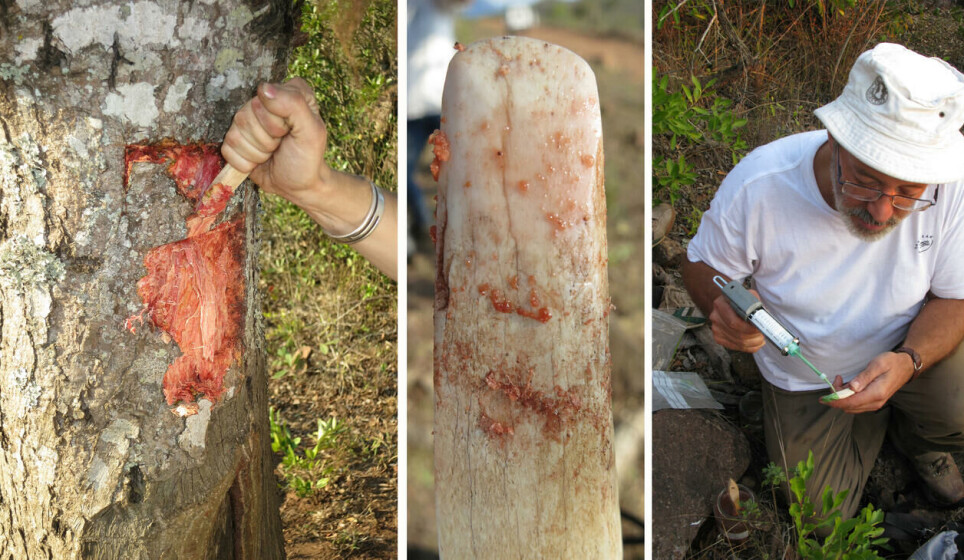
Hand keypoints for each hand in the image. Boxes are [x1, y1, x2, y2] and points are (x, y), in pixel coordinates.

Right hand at [221, 77, 331, 209]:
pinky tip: (260, 161)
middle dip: (267, 139)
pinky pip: (227, 149)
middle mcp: (264, 101)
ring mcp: (246, 119)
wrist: (298, 185)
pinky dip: (246, 162)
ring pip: (235, 133)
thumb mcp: (312, 132)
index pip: (266, 97)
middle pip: (246, 115)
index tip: (292, 131)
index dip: (278, 121)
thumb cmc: (307, 157)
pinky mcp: (234, 139)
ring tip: (272, 153)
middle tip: (281, 144)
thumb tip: (264, 89)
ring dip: (258, 152)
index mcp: (288, 91)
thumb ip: (294, 105)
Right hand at [708, 291, 765, 352]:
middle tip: (762, 335)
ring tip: (761, 339)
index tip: (759, 329)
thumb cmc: (739, 301)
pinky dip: (748, 348)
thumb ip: (754, 301)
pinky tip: (755, 343)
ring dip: (753, 343)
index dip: (748, 329)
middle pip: (737, 334)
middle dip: (753, 337)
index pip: (734, 322)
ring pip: (738, 342)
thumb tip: (763, 315)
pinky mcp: (718, 338)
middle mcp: (715, 317)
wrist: (726, 305)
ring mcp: (716, 329)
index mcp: (721, 304)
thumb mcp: (747, 295)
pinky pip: (735, 347)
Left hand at [824, 351, 915, 412]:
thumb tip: (851, 388)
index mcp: (876, 394)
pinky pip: (856, 404)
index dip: (834, 401)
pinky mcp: (873, 402)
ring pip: (851, 406)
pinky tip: (847, 385)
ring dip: (842, 396)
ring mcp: (875, 404)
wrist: (905, 366)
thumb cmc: (891, 363)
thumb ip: (864, 377)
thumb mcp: (877, 365)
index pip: (850, 403)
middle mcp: (875, 402)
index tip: (822, 398)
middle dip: (837, 396)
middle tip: (836, 379)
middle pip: (849, 406)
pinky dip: (848, 397)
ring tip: (841, 380)